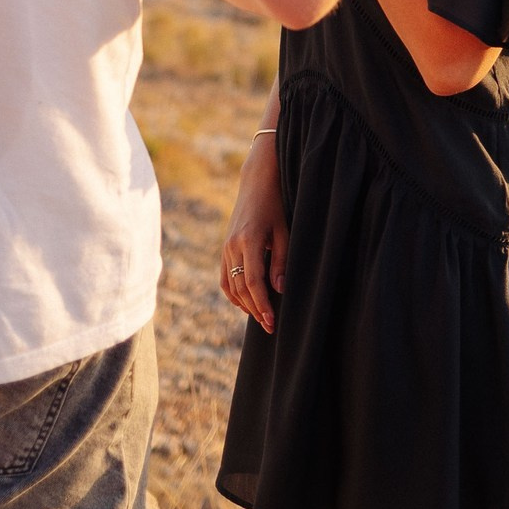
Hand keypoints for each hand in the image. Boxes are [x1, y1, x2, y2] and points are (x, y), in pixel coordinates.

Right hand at [219, 139, 287, 334]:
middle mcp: (232, 246)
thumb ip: (281, 260)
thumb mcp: (284, 230)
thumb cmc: (275, 204)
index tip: (272, 322)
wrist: (256, 181)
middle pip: (240, 288)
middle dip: (255, 309)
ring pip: (230, 285)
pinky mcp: (225, 248)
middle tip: (270, 326)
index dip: (262, 304)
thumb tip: (279, 289)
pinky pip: (224, 277)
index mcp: (248, 241)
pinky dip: (233, 293)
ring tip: (261, 318)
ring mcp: (225, 247)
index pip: (253, 282)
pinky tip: (245, 303)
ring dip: (244, 304)